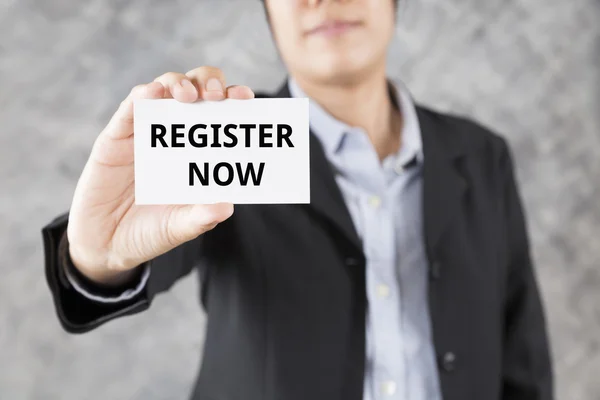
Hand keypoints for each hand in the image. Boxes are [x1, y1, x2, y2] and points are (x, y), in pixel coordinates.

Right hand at [66, 67, 253, 284]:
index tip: (247, 98)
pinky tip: (153, 92)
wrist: (105, 246)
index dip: (233, 100)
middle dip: (209, 83)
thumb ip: (201, 218)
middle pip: (196, 91)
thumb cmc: (149, 232)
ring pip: (164, 89)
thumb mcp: (179, 228)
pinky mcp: (115, 138)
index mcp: (198, 152)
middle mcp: (174, 136)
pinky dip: (141, 96)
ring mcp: (145, 134)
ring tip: (188, 95)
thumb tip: (227, 206)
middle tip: (216, 95)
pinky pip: (128, 110)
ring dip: (178, 84)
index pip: (220, 115)